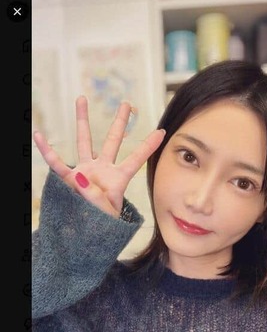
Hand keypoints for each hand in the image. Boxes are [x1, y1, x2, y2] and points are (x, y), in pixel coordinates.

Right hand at [33, 95, 165, 216]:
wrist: (90, 232)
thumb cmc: (104, 224)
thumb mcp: (107, 214)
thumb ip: (96, 198)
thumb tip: (82, 179)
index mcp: (119, 179)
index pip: (136, 160)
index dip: (148, 146)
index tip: (163, 132)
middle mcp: (104, 170)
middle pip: (112, 141)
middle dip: (119, 122)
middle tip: (126, 103)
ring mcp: (86, 171)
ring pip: (84, 141)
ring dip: (83, 121)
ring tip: (81, 99)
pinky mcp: (70, 178)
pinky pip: (56, 163)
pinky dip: (47, 151)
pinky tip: (39, 135)